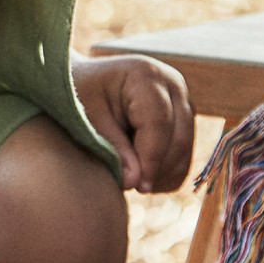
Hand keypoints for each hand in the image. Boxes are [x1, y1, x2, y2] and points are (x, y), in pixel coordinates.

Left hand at [71, 54, 194, 192]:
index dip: (151, 159)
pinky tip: (140, 177)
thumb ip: (113, 149)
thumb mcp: (89, 119)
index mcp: (146, 75)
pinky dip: (166, 174)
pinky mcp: (184, 120)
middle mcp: (172, 85)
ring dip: (161, 174)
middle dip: (156, 169)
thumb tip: (135, 182)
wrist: (83, 83)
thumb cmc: (79, 96)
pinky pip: (184, 157)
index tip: (137, 186)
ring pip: (185, 150)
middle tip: (129, 187)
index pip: (159, 123)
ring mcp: (183, 102)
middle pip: (178, 138)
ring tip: (130, 181)